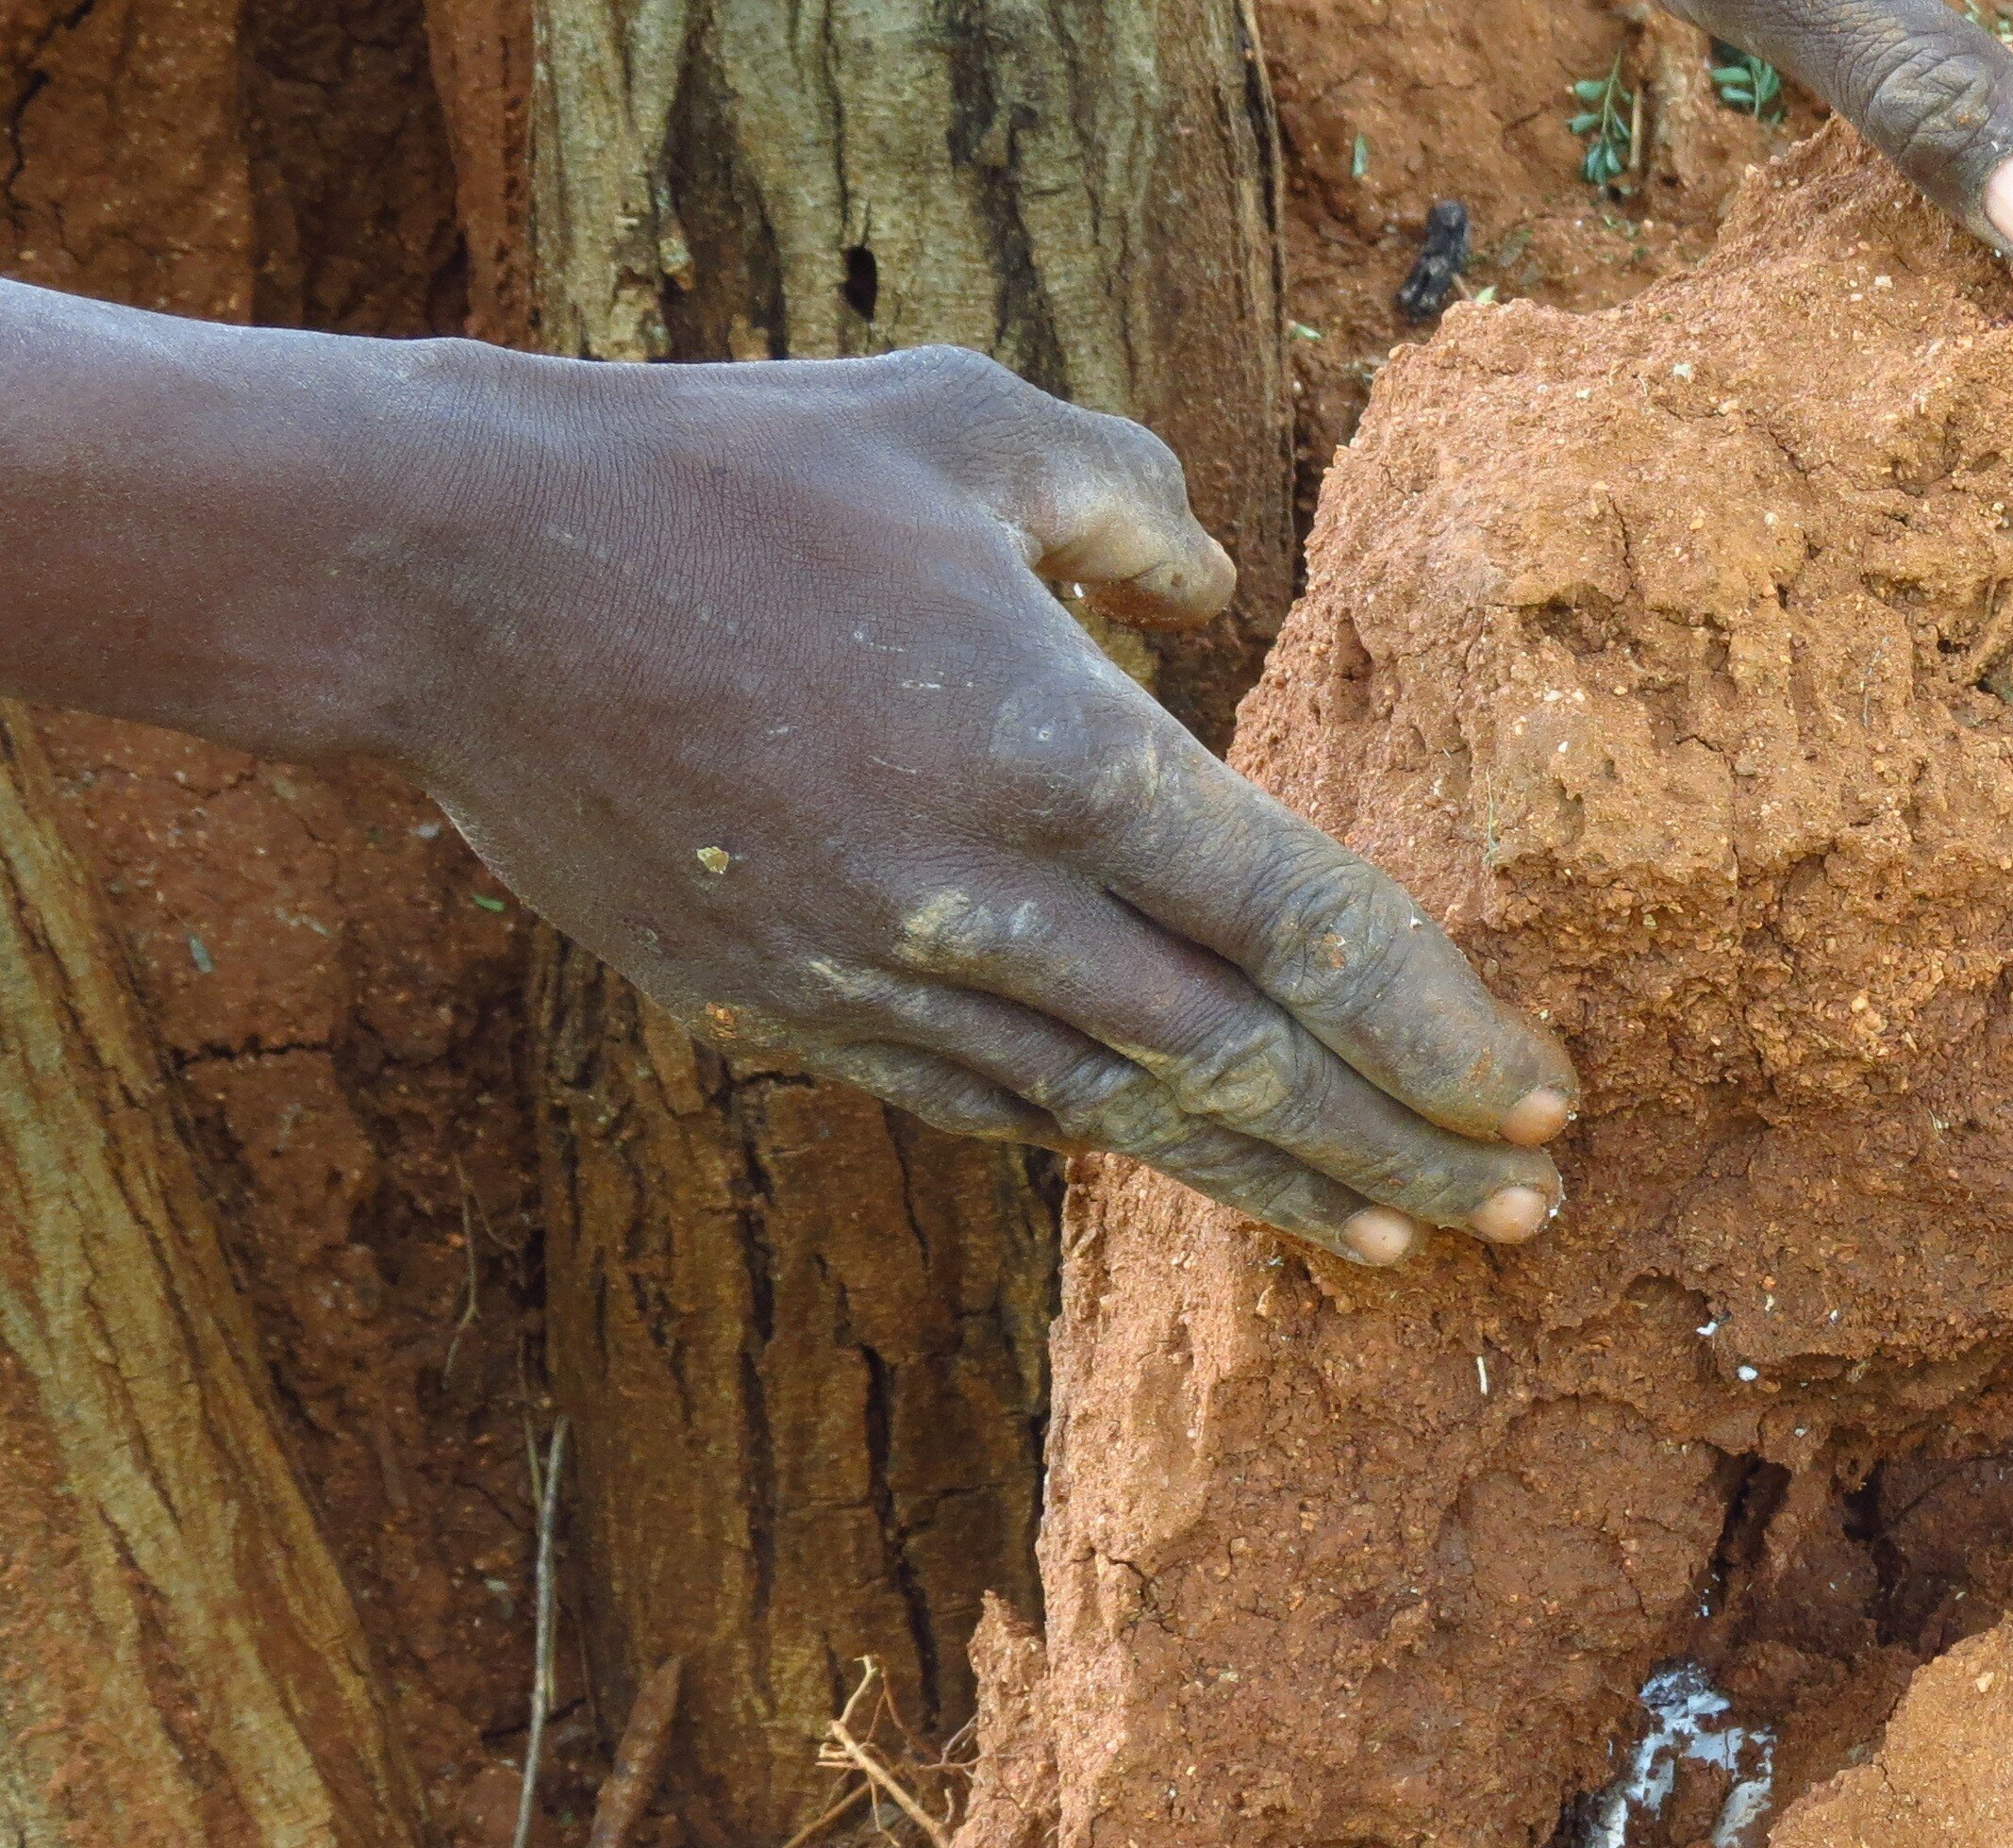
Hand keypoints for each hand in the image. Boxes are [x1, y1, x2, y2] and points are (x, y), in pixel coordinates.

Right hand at [352, 344, 1574, 1263]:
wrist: (449, 578)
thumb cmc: (730, 472)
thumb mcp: (968, 422)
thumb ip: (1133, 506)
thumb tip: (1214, 598)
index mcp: (1058, 753)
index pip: (1302, 926)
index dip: (1437, 1023)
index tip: (1543, 1095)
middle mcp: (984, 902)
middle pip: (1243, 1066)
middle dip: (1404, 1151)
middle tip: (1528, 1218)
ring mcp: (877, 981)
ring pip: (1120, 1120)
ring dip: (1274, 1188)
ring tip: (1398, 1240)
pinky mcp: (786, 1016)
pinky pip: (983, 1104)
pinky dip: (1103, 1143)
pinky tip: (1185, 1167)